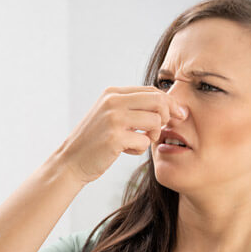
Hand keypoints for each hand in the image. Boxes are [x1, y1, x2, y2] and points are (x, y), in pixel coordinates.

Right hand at [57, 86, 185, 183]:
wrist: (71, 161)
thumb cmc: (96, 140)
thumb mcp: (111, 115)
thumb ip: (133, 106)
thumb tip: (169, 104)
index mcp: (113, 93)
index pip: (152, 90)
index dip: (170, 103)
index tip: (179, 115)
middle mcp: (113, 101)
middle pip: (158, 101)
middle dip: (168, 116)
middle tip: (161, 130)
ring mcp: (113, 119)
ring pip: (155, 121)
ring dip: (153, 135)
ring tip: (139, 141)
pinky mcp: (114, 138)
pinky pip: (145, 142)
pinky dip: (139, 149)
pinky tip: (124, 151)